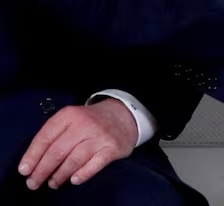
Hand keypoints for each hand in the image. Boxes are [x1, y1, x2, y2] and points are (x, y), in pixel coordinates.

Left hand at [18, 98, 136, 189]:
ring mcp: (100, 136)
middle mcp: (85, 124)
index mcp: (70, 115)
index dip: (32, 156)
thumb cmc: (91, 121)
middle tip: (34, 183)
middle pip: (57, 151)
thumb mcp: (72, 119)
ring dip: (60, 175)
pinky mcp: (113, 148)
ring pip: (74, 160)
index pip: (46, 137)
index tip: (24, 171)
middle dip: (42, 170)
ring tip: (53, 183)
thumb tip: (34, 162)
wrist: (124, 115)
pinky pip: (95, 164)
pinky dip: (83, 174)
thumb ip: (55, 135)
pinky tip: (74, 180)